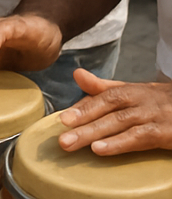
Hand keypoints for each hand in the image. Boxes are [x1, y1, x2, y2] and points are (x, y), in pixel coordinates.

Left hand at [57, 70, 171, 154]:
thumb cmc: (159, 103)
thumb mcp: (133, 92)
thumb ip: (104, 87)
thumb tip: (76, 74)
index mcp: (130, 90)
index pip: (104, 96)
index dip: (83, 107)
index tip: (63, 119)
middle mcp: (140, 100)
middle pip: (107, 109)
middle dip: (82, 122)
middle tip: (61, 138)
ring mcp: (152, 115)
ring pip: (119, 122)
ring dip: (94, 133)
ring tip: (73, 142)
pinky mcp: (165, 132)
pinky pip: (139, 137)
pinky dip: (118, 143)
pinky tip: (100, 149)